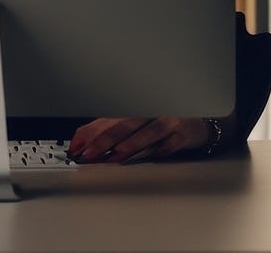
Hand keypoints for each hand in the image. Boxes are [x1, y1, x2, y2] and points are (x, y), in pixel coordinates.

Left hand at [67, 117, 209, 163]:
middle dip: (103, 141)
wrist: (194, 125)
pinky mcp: (181, 134)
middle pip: (122, 125)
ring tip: (116, 156)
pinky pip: (171, 142)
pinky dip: (162, 149)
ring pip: (147, 132)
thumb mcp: (133, 128)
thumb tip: (84, 146)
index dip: (89, 134)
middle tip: (89, 155)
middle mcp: (145, 115)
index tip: (76, 149)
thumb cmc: (159, 127)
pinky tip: (154, 156)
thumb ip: (110, 134)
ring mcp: (164, 122)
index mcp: (130, 114)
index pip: (105, 121)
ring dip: (131, 144)